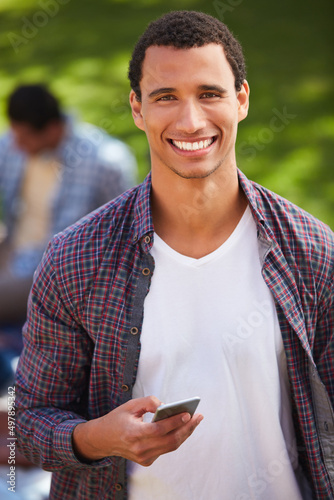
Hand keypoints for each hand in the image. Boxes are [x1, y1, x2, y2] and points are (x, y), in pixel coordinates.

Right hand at [73, 396, 202, 465]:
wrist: (103, 439)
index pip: (158, 430)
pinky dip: (175, 438)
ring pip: (170, 447)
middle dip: (186, 428)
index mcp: (133, 433)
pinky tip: (183, 428)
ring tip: (194, 421)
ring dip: (185, 433)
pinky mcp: (147, 461)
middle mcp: (139, 449)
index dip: (174, 422)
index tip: (187, 413)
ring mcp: (143, 457)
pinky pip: (165, 449)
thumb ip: (149, 402)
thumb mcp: (130, 405)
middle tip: (198, 416)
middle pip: (169, 441)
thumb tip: (167, 406)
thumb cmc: (117, 419)